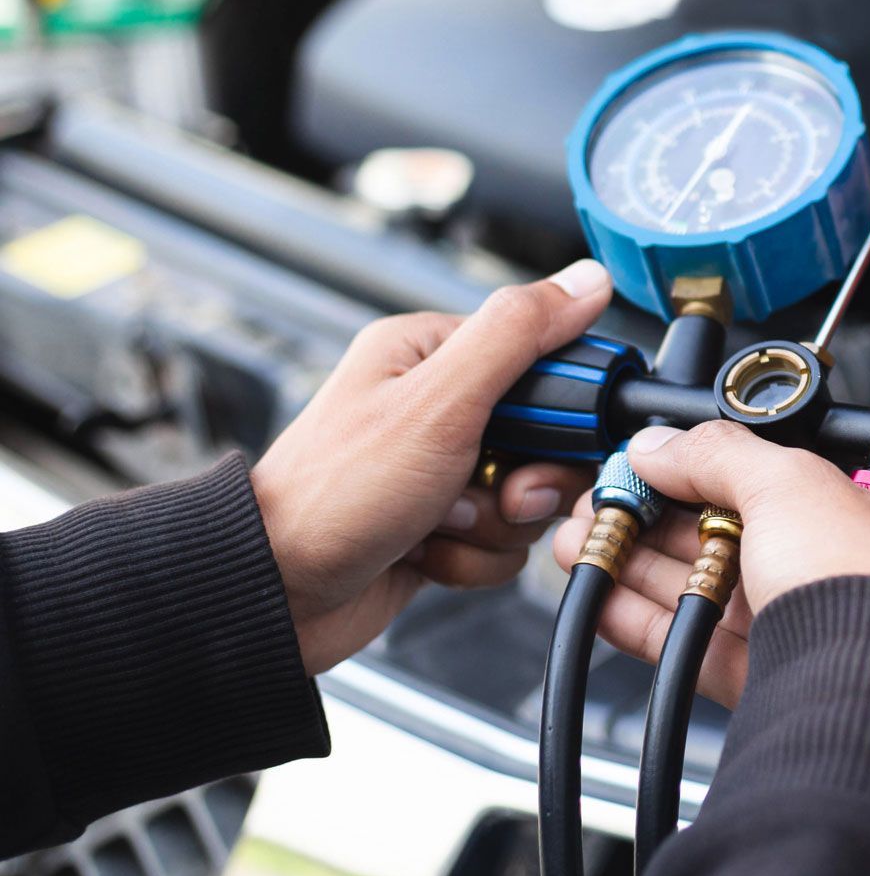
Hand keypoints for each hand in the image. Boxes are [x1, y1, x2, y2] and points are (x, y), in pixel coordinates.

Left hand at [254, 259, 614, 674]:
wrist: (276, 594)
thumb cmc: (333, 493)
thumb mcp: (438, 401)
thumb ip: (517, 334)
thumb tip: (586, 280)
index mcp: (430, 354)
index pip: (544, 358)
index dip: (564, 407)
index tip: (553, 438)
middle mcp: (436, 408)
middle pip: (546, 437)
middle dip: (528, 479)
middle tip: (499, 492)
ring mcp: (440, 471)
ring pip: (529, 495)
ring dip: (496, 524)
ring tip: (443, 524)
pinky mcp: (442, 525)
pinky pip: (502, 540)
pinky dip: (475, 557)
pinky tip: (430, 553)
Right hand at [552, 421, 869, 706]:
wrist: (863, 704)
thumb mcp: (792, 483)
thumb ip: (719, 455)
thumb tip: (661, 446)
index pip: (806, 478)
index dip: (732, 467)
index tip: (669, 460)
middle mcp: (869, 581)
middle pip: (748, 535)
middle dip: (664, 516)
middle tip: (609, 499)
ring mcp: (820, 637)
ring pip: (716, 592)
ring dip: (642, 563)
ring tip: (581, 539)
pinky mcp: (775, 690)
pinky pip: (700, 648)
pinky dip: (645, 621)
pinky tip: (600, 597)